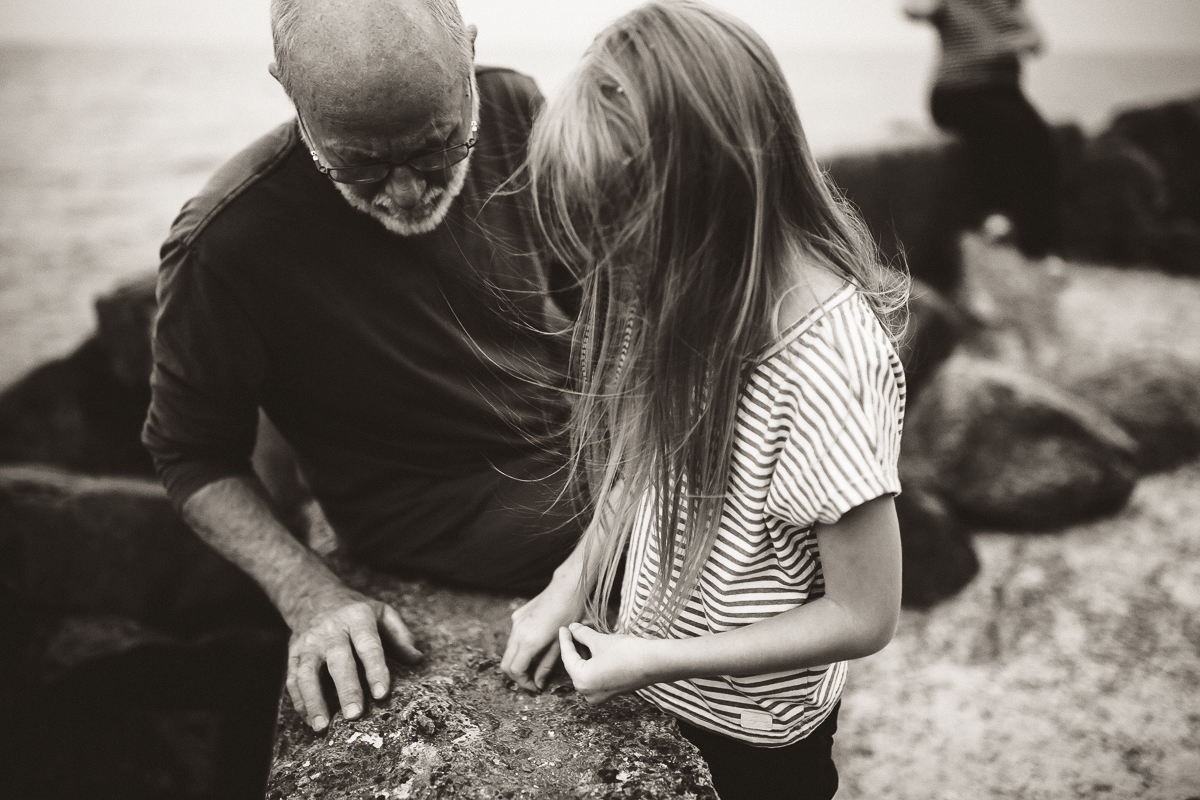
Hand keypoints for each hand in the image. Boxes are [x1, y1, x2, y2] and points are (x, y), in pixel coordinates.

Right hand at [284, 584, 422, 730]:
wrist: (313, 594)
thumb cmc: (355, 610)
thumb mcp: (382, 612)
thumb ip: (400, 635)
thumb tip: (418, 659)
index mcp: (357, 618)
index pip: (368, 645)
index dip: (375, 670)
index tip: (382, 694)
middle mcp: (331, 630)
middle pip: (338, 660)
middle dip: (346, 688)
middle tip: (354, 715)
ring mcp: (308, 642)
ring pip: (307, 672)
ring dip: (314, 700)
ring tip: (322, 726)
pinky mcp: (292, 653)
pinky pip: (293, 679)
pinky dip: (300, 701)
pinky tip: (310, 721)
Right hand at [501, 569, 586, 691]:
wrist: (567, 588)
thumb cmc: (569, 616)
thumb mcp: (560, 645)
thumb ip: (546, 666)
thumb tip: (538, 684)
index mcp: (528, 642)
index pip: (515, 670)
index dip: (524, 682)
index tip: (535, 687)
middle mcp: (517, 632)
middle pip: (506, 663)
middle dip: (517, 675)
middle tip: (533, 680)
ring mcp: (515, 623)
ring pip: (509, 650)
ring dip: (519, 661)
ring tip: (537, 664)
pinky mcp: (518, 616)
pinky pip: (514, 637)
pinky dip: (520, 646)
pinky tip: (537, 644)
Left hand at [558, 623, 658, 703]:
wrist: (655, 663)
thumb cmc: (627, 652)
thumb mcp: (600, 641)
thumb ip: (583, 635)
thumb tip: (573, 628)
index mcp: (582, 680)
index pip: (568, 657)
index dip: (565, 640)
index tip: (563, 627)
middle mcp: (587, 692)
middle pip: (575, 665)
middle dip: (575, 646)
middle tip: (574, 629)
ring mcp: (598, 695)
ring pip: (584, 671)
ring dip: (584, 654)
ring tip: (584, 635)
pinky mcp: (609, 693)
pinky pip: (594, 676)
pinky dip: (592, 663)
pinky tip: (593, 648)